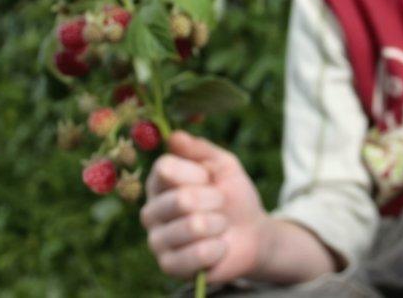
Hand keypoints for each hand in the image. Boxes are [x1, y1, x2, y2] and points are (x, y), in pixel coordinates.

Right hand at [141, 131, 268, 282]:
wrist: (252, 232)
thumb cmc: (233, 194)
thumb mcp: (224, 164)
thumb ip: (200, 149)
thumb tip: (173, 136)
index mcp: (159, 182)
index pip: (165, 168)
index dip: (196, 172)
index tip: (210, 178)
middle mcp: (151, 211)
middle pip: (181, 199)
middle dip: (214, 200)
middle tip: (221, 203)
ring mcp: (157, 241)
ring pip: (193, 226)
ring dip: (219, 224)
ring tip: (220, 225)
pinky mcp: (169, 266)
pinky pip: (197, 255)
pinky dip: (218, 248)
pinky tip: (218, 247)